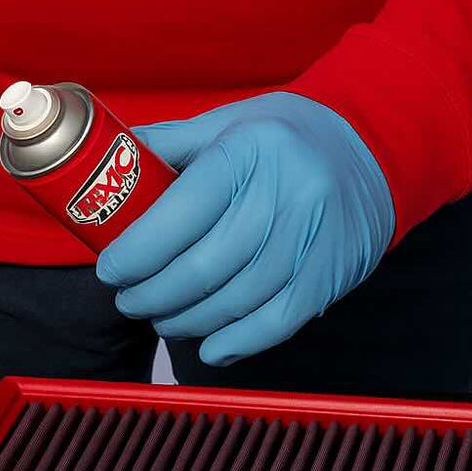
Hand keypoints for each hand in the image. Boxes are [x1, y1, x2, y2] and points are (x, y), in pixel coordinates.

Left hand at [96, 92, 393, 365]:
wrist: (369, 147)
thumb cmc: (282, 137)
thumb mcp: (226, 123)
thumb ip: (167, 145)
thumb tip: (102, 165)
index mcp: (248, 149)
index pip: (181, 212)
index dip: (137, 252)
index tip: (110, 271)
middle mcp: (286, 192)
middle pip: (205, 265)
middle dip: (153, 294)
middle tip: (128, 300)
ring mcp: (313, 236)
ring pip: (237, 299)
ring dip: (188, 321)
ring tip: (161, 319)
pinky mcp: (331, 273)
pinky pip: (279, 320)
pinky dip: (239, 342)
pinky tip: (209, 347)